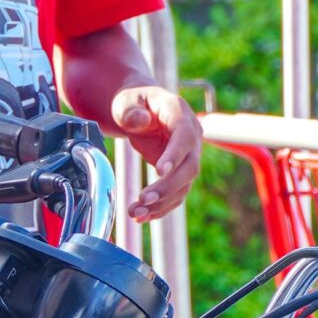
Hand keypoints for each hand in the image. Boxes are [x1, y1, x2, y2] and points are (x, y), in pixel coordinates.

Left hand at [110, 85, 201, 221]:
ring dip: (161, 202)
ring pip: (184, 185)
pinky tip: (142, 216)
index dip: (175, 154)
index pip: (184, 136)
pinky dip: (160, 207)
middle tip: (144, 198)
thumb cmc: (133, 102)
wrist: (140, 109)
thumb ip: (130, 110)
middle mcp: (191, 136)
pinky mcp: (180, 171)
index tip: (159, 170)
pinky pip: (176, 193)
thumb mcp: (126, 101)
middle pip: (190, 166)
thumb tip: (140, 121)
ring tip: (136, 213)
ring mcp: (188, 155)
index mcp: (179, 113)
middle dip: (168, 186)